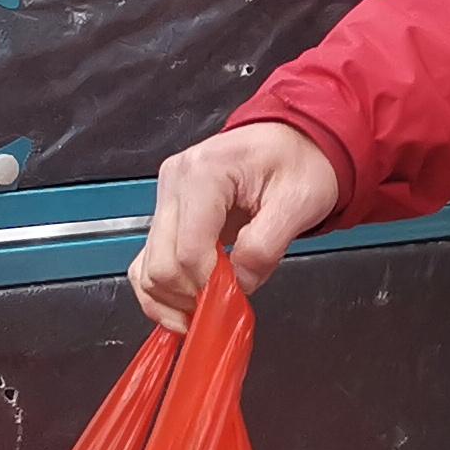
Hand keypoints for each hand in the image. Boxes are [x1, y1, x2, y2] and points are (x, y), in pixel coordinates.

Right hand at [133, 120, 342, 330]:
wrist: (296, 141)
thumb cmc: (301, 162)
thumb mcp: (299, 202)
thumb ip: (265, 247)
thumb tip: (239, 285)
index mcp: (204, 173)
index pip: (189, 250)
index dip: (210, 285)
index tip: (237, 298)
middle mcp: (175, 182)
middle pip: (161, 264)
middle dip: (192, 295)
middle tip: (226, 306)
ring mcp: (166, 198)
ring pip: (147, 268)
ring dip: (174, 299)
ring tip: (209, 308)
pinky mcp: (168, 214)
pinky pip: (149, 261)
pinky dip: (162, 291)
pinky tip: (186, 306)